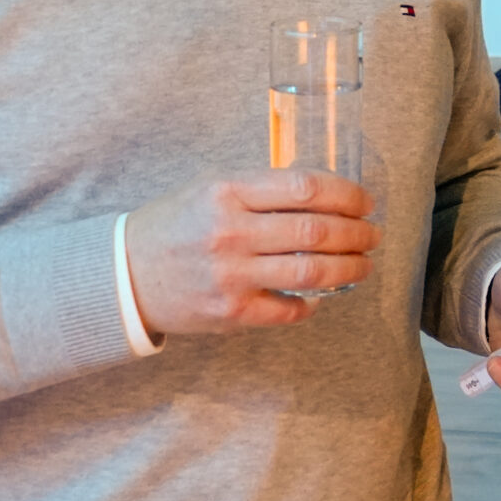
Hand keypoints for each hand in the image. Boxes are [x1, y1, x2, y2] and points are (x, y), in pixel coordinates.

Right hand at [125, 170, 379, 337]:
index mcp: (228, 192)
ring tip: (363, 263)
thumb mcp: (212, 187)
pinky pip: (289, 310)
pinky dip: (313, 303)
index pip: (306, 187)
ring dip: (349, 268)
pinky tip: (322, 295)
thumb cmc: (177, 224)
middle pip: (317, 232)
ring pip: (311, 273)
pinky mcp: (230, 313)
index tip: (365, 202)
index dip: (346, 195)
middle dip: (357, 234)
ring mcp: (231, 276)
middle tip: (373, 235)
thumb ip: (262, 188)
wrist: (126, 273)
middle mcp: (231, 232)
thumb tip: (325, 191)